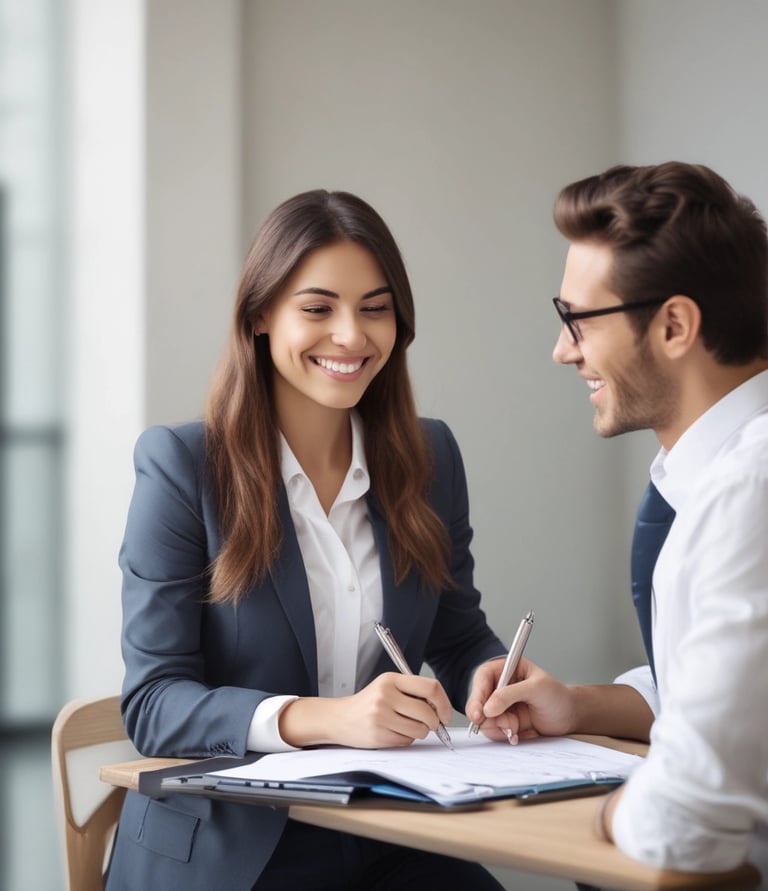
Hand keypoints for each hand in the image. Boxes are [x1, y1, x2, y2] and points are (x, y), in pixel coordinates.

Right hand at [279, 672, 452, 748]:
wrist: (340, 718)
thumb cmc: (368, 703)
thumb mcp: (387, 687)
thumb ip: (412, 692)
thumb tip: (441, 707)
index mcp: (391, 679)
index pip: (430, 687)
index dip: (444, 702)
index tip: (446, 713)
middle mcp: (385, 695)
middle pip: (428, 712)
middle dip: (434, 722)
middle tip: (430, 723)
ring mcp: (381, 716)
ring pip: (420, 729)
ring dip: (420, 732)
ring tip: (406, 725)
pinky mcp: (379, 735)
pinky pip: (407, 741)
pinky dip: (407, 739)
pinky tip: (394, 732)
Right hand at [465, 657, 575, 743]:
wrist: (569, 717)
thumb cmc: (557, 696)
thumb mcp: (536, 689)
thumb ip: (510, 694)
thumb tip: (488, 708)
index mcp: (506, 669)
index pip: (483, 678)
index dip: (477, 695)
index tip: (478, 713)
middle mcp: (499, 687)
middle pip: (478, 701)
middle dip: (488, 716)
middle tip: (503, 725)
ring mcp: (500, 706)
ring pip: (483, 719)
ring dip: (498, 727)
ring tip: (516, 727)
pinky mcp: (504, 721)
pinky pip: (493, 731)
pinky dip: (503, 735)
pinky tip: (517, 734)